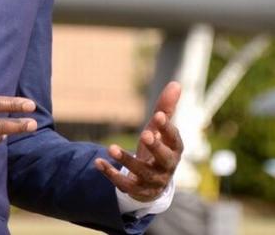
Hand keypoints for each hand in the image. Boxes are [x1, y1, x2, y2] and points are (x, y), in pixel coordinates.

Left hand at [95, 81, 182, 202]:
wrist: (153, 182)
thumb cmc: (158, 148)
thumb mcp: (160, 130)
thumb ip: (166, 108)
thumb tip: (176, 83)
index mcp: (174, 149)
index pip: (174, 139)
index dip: (167, 129)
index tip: (158, 116)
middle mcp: (167, 166)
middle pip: (164, 158)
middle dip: (155, 147)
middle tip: (144, 135)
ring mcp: (152, 180)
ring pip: (141, 172)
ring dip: (125, 159)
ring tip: (110, 147)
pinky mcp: (137, 190)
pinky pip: (124, 184)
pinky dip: (110, 173)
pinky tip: (98, 162)